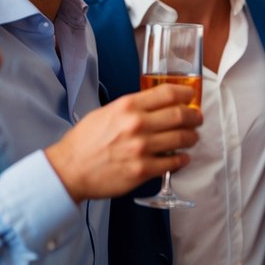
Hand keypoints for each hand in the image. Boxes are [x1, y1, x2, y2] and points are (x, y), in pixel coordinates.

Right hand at [44, 84, 202, 202]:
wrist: (67, 170)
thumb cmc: (84, 142)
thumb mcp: (106, 112)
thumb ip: (132, 107)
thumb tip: (157, 105)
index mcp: (127, 106)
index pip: (168, 93)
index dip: (186, 93)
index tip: (191, 96)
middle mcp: (137, 125)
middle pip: (181, 114)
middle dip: (195, 116)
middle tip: (197, 119)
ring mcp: (141, 148)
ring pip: (182, 138)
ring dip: (192, 137)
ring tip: (191, 138)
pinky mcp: (143, 170)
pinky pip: (173, 162)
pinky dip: (182, 159)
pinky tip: (182, 157)